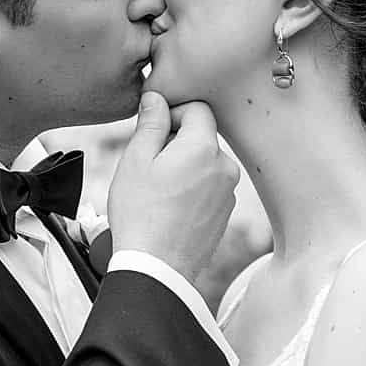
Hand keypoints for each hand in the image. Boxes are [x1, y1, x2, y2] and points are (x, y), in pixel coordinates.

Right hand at [106, 91, 237, 284]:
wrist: (157, 267)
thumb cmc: (140, 213)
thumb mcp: (136, 160)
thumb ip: (151, 123)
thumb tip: (157, 98)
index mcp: (204, 148)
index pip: (197, 108)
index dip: (172, 112)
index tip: (152, 131)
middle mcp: (225, 167)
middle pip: (201, 137)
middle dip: (176, 142)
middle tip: (147, 165)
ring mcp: (229, 192)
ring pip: (205, 163)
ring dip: (183, 167)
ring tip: (156, 191)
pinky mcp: (225, 213)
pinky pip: (208, 187)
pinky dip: (191, 189)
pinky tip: (168, 208)